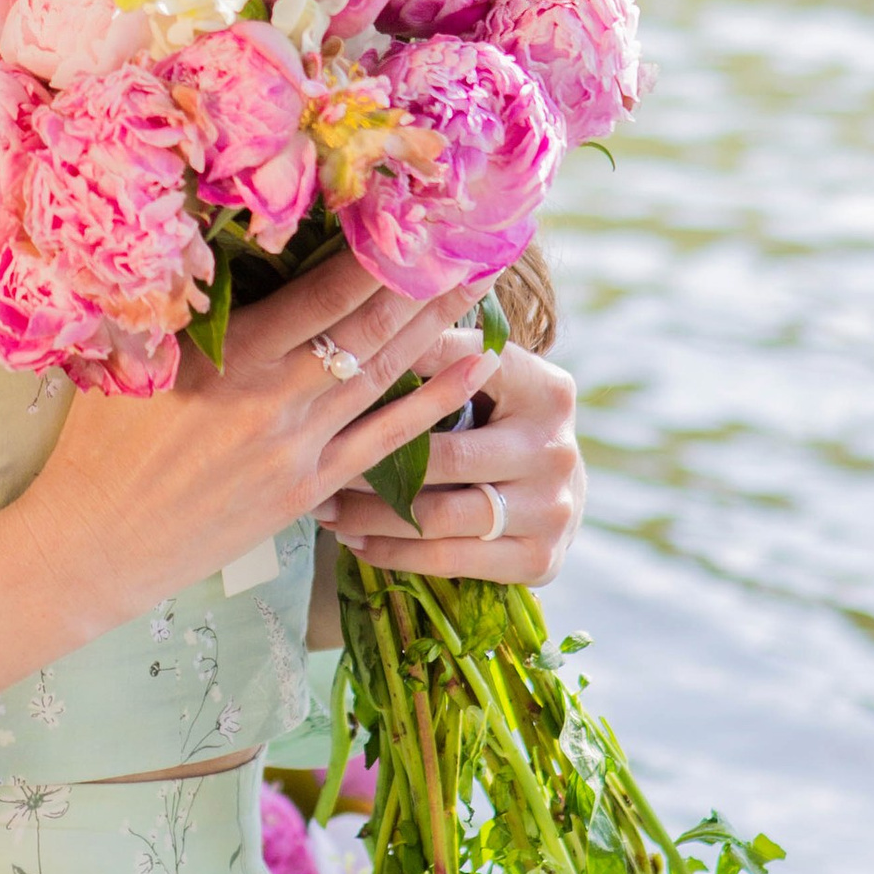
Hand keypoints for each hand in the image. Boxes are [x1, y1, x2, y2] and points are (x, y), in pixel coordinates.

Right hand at [7, 247, 488, 638]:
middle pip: (370, 327)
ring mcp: (298, 448)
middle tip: (471, 233)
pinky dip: (433, 401)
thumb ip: (189, 306)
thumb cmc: (100, 440)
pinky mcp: (307, 490)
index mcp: (231, 357)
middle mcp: (275, 400)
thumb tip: (225, 236)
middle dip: (426, 278)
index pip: (324, 292)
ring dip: (439, 324)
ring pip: (385, 375)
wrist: (93, 543)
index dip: (377, 251)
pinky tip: (473, 368)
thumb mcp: (135, 356)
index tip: (413, 208)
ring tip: (484, 281)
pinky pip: (385, 440)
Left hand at [318, 338, 584, 587]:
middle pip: (445, 456)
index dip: (394, 365)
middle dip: (370, 459)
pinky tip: (354, 542)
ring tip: (322, 508)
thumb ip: (444, 351)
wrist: (560, 496)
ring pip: (438, 516)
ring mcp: (550, 509)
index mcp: (546, 389)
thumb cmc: (501, 424)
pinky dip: (392, 552)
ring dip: (370, 513)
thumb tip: (367, 314)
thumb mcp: (490, 380)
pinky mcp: (538, 560)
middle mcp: (556, 449)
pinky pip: (447, 559)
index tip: (334, 371)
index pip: (460, 367)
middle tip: (313, 456)